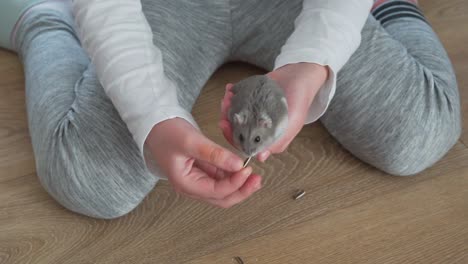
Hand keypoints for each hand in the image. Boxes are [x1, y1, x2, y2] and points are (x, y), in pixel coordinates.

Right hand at [146, 118, 261, 207]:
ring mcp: (196, 179)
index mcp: (185, 183)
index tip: (248, 169)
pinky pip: (220, 178)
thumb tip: (238, 165)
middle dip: (241, 191)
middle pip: (221, 198)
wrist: (154, 123)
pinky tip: (242, 168)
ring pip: (222, 190)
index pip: (216, 191)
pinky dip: (232, 175)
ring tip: (254, 174)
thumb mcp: (191, 141)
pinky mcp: (201, 171)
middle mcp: (191, 186)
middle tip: (257, 179)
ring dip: (239, 184)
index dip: (235, 183)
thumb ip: (214, 154)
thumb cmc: (166, 132)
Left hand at [220, 62, 327, 161]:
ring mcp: (251, 113)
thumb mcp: (291, 125)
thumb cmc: (298, 103)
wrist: (299, 78)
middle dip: (227, 117)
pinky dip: (231, 93)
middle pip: (235, 127)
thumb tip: (260, 157)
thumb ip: (276, 141)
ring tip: (228, 96)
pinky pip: (236, 99)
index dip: (232, 135)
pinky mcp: (249, 99)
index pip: (243, 142)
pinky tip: (230, 88)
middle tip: (225, 105)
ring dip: (228, 105)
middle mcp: (256, 127)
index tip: (225, 124)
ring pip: (233, 113)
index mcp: (264, 138)